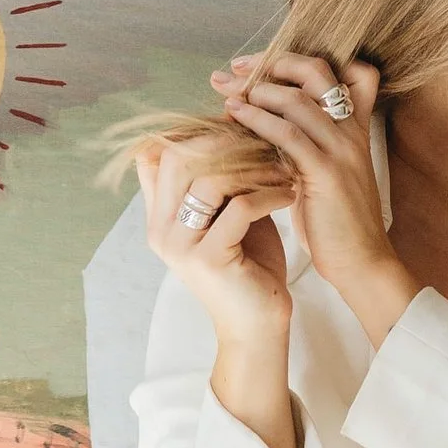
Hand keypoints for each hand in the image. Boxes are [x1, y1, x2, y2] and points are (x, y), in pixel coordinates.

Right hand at [139, 136, 295, 346]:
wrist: (259, 325)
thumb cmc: (250, 266)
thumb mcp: (230, 214)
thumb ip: (222, 177)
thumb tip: (235, 122)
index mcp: (160, 216)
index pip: (157, 153)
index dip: (197, 131)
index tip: (239, 128)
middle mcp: (161, 229)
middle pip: (177, 156)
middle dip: (226, 141)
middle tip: (265, 140)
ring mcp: (181, 245)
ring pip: (209, 178)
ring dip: (254, 166)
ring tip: (284, 168)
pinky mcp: (209, 259)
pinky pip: (239, 207)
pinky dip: (269, 194)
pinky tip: (290, 194)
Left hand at [215, 53, 419, 345]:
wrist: (360, 261)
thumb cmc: (336, 220)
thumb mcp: (325, 171)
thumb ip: (306, 142)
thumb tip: (263, 121)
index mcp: (354, 126)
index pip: (345, 68)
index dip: (299, 59)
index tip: (258, 65)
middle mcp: (351, 130)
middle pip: (316, 70)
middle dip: (271, 63)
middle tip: (235, 69)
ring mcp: (341, 149)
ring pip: (297, 99)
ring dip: (256, 90)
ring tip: (227, 92)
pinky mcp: (326, 173)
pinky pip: (288, 135)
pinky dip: (257, 119)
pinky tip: (235, 115)